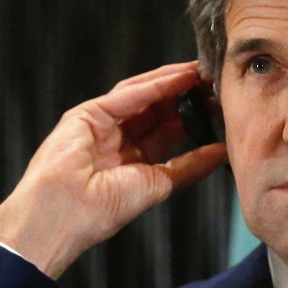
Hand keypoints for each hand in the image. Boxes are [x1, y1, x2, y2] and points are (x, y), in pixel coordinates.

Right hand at [0, 61, 227, 278]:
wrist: (65, 214)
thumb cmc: (105, 210)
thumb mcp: (160, 185)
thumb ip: (190, 166)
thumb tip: (222, 153)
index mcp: (130, 161)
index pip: (166, 130)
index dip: (193, 116)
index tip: (220, 106)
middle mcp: (116, 141)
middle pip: (156, 110)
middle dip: (186, 96)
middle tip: (216, 83)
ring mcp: (100, 126)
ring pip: (142, 96)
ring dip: (172, 84)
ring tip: (201, 74)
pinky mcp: (86, 114)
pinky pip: (125, 96)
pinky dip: (153, 85)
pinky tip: (179, 78)